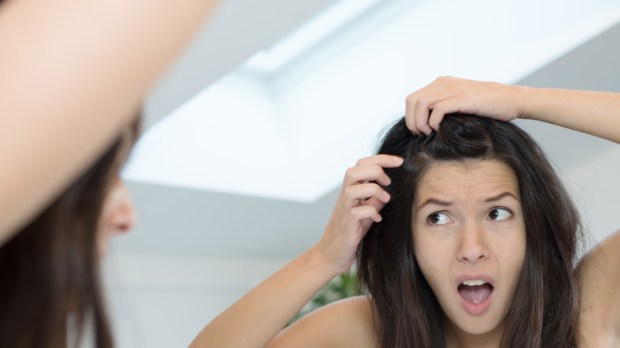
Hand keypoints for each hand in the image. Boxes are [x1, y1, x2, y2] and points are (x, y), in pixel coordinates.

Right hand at [314, 155, 402, 275]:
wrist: (331, 256)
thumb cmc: (349, 234)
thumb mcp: (365, 214)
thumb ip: (373, 201)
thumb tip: (387, 191)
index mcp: (350, 191)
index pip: (361, 165)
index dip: (380, 159)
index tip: (399, 161)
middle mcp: (345, 198)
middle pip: (354, 170)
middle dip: (376, 169)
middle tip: (389, 181)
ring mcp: (344, 211)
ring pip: (353, 188)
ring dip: (374, 190)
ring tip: (386, 199)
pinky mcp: (346, 226)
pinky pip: (357, 212)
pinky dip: (371, 212)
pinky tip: (378, 219)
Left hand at [405, 76, 520, 134]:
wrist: (512, 100)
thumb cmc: (487, 107)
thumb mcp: (459, 102)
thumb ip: (443, 106)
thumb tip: (424, 124)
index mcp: (441, 83)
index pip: (412, 98)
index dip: (410, 116)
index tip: (419, 131)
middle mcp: (444, 83)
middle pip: (412, 101)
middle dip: (412, 121)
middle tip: (421, 134)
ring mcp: (453, 89)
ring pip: (421, 104)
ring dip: (421, 122)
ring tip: (429, 133)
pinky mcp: (463, 98)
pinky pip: (438, 109)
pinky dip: (434, 122)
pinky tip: (439, 130)